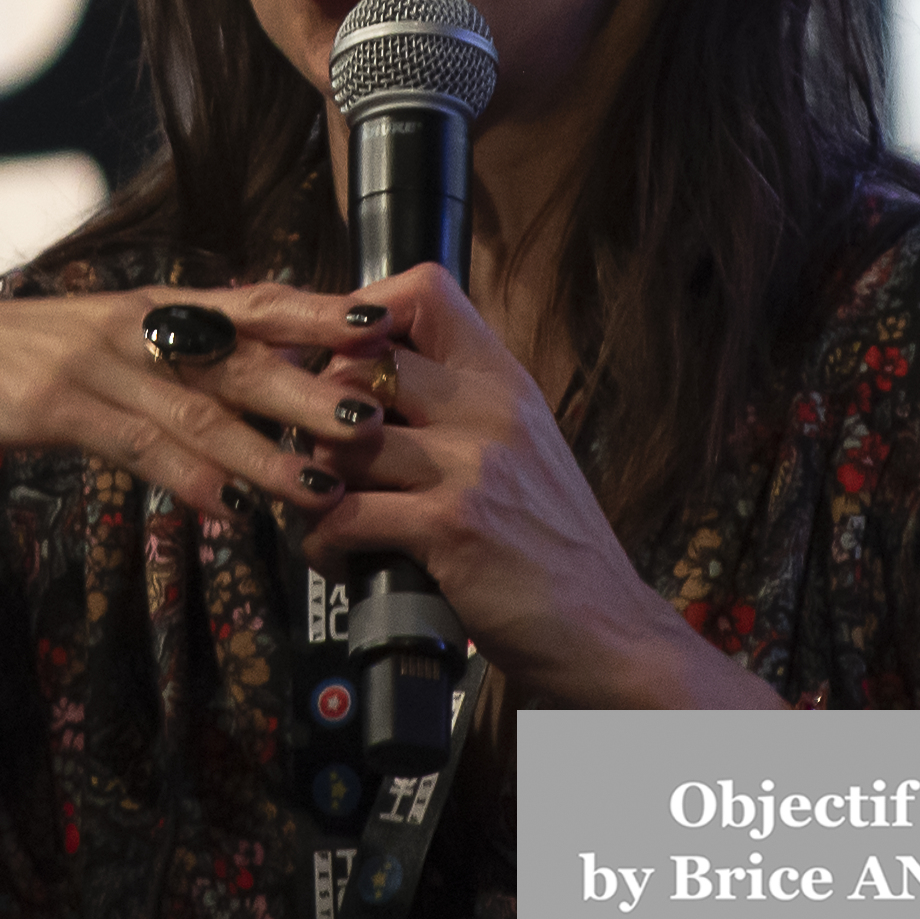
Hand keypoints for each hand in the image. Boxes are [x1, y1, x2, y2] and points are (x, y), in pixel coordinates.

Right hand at [0, 283, 391, 519]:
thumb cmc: (19, 356)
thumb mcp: (107, 343)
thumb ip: (176, 360)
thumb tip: (248, 388)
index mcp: (158, 308)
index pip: (258, 303)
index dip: (324, 313)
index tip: (388, 326)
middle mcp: (140, 327)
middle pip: (247, 357)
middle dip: (318, 388)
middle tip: (383, 417)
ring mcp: (100, 364)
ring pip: (201, 411)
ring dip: (266, 452)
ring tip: (320, 488)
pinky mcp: (60, 405)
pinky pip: (134, 444)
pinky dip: (182, 477)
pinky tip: (221, 506)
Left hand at [299, 264, 783, 711]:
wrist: (606, 627)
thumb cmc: (554, 544)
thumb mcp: (524, 446)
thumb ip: (461, 405)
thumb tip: (376, 378)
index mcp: (504, 381)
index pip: (424, 291)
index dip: (363, 314)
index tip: (344, 363)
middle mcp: (488, 410)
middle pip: (357, 367)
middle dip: (317, 414)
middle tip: (322, 456)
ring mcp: (470, 467)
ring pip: (339, 442)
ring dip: (313, 484)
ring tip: (324, 513)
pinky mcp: (449, 528)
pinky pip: (342, 514)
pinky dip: (323, 542)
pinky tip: (340, 558)